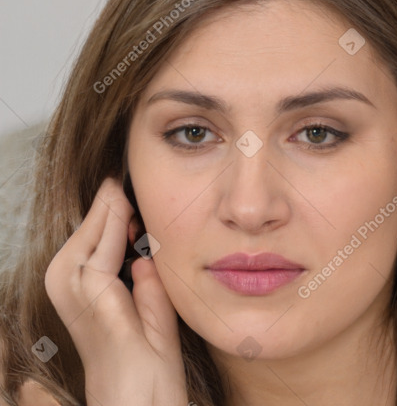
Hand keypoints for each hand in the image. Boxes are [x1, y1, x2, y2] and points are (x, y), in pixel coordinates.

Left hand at [44, 177, 188, 405]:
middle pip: (82, 239)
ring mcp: (68, 302)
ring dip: (97, 224)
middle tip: (120, 184)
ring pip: (76, 247)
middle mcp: (73, 300)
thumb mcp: (161, 330)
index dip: (112, 211)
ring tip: (121, 204)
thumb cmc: (151, 381)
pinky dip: (94, 241)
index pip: (101, 242)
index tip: (121, 183)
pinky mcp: (72, 305)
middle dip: (102, 211)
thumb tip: (142, 252)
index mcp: (95, 303)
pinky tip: (115, 233)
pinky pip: (79, 260)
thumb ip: (151, 287)